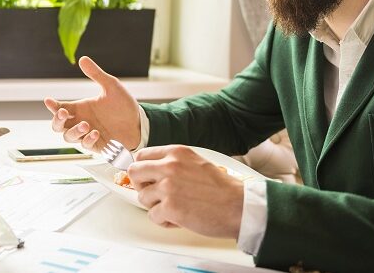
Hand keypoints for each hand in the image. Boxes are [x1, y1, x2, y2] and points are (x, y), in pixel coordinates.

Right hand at [44, 56, 140, 150]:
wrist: (140, 123)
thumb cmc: (124, 105)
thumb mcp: (111, 87)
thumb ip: (96, 74)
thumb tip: (82, 59)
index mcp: (81, 108)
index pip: (60, 108)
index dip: (52, 106)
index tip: (48, 100)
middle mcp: (81, 121)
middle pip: (58, 125)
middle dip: (57, 121)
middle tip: (63, 114)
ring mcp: (87, 135)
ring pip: (68, 137)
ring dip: (74, 131)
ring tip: (86, 125)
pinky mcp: (96, 146)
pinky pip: (85, 145)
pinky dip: (87, 140)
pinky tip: (95, 133)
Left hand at [129, 145, 243, 238]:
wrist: (240, 207)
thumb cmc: (222, 189)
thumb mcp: (197, 163)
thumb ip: (174, 164)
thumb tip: (153, 170)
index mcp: (176, 153)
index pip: (142, 155)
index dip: (142, 170)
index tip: (146, 179)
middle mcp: (169, 166)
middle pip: (134, 172)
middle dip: (141, 186)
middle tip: (154, 195)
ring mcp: (168, 186)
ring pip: (142, 197)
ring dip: (155, 206)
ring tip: (174, 209)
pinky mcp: (170, 207)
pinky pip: (152, 216)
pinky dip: (164, 221)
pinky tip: (179, 219)